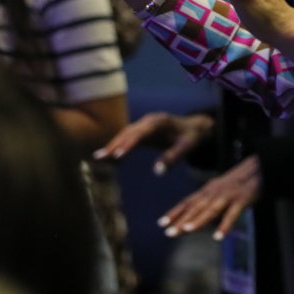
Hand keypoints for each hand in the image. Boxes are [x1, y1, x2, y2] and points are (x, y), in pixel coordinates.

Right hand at [94, 111, 214, 173]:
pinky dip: (118, 147)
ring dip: (112, 146)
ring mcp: (144, 125)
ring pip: (125, 135)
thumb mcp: (187, 147)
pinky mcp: (142, 132)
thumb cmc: (191, 137)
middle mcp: (149, 121)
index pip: (141, 133)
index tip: (117, 156)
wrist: (195, 128)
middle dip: (114, 145)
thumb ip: (173, 157)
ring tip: (99, 159)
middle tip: (99, 158)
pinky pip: (127, 139)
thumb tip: (158, 172)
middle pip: (128, 132)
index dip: (128, 144)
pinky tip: (109, 159)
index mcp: (159, 122)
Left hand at [160, 155, 260, 240]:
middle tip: (169, 233)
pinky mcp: (242, 199)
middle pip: (196, 206)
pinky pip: (232, 214)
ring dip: (199, 220)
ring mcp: (229, 195)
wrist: (262, 168)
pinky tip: (218, 237)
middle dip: (182, 219)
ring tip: (187, 230)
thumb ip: (210, 206)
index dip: (175, 212)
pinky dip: (225, 225)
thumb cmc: (240, 184)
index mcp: (209, 189)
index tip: (161, 223)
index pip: (188, 201)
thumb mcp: (222, 192)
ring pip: (211, 209)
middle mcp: (216, 191)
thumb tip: (198, 224)